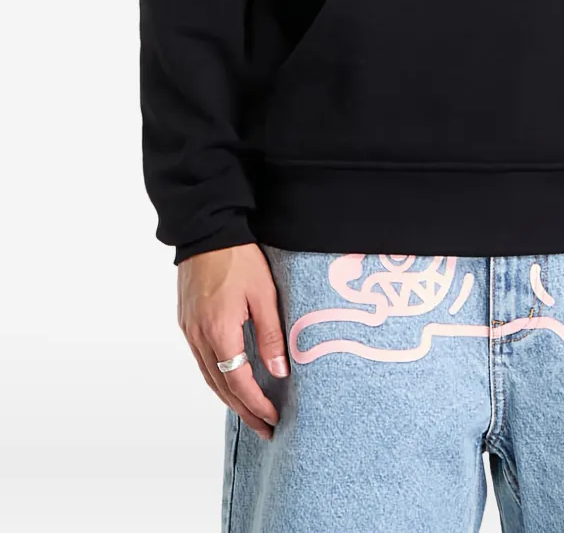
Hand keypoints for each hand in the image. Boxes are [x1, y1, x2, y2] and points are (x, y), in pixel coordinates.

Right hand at [177, 243, 288, 440]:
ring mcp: (189, 330)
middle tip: (265, 428)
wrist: (206, 231)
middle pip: (221, 387)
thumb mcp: (264, 294)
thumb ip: (271, 335)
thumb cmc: (238, 258)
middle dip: (244, 410)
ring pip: (209, 376)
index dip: (257, 403)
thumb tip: (279, 371)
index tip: (273, 417)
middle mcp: (199, 337)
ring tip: (250, 412)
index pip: (238, 382)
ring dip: (229, 398)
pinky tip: (231, 381)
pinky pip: (202, 361)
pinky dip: (217, 378)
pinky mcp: (187, 322)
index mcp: (219, 332)